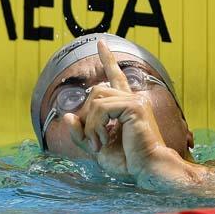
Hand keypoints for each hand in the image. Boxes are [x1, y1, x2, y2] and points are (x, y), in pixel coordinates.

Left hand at [62, 40, 168, 179]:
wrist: (146, 170)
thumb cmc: (128, 161)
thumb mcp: (97, 147)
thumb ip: (82, 133)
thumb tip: (68, 116)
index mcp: (127, 105)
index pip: (115, 76)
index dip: (107, 59)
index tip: (100, 43)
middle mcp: (133, 98)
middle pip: (96, 92)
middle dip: (88, 118)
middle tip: (94, 143)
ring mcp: (135, 101)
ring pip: (97, 99)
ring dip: (91, 125)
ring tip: (99, 144)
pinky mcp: (135, 106)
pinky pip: (102, 108)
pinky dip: (96, 126)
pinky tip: (102, 141)